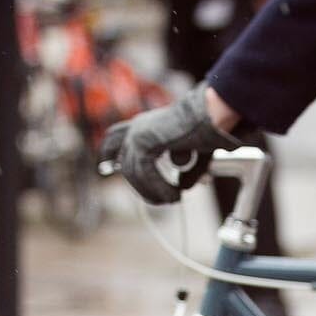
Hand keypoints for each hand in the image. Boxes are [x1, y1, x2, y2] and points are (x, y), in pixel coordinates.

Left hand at [98, 86, 239, 204]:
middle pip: (127, 165)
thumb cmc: (206, 128)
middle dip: (141, 188)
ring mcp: (138, 135)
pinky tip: (175, 196)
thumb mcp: (193, 153)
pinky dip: (161, 188)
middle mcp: (136, 127)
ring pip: (136, 174)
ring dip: (154, 191)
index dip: (108, 154)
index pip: (115, 138)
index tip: (104, 169)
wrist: (211, 115)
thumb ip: (185, 170)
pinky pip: (146, 174)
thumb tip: (181, 188)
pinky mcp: (144, 144)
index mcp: (143, 123)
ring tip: (173, 200)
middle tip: (162, 201)